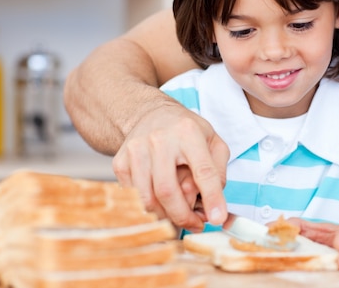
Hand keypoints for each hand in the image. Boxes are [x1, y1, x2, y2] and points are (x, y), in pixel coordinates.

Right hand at [112, 102, 229, 230]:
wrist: (149, 114)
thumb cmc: (185, 131)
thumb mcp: (212, 141)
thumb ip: (218, 171)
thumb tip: (214, 204)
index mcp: (188, 133)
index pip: (203, 171)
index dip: (212, 198)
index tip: (218, 218)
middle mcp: (159, 140)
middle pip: (168, 191)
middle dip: (183, 215)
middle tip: (196, 224)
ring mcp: (136, 150)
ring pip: (148, 199)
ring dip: (166, 216)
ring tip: (179, 214)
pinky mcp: (120, 162)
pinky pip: (134, 197)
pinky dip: (150, 208)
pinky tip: (162, 203)